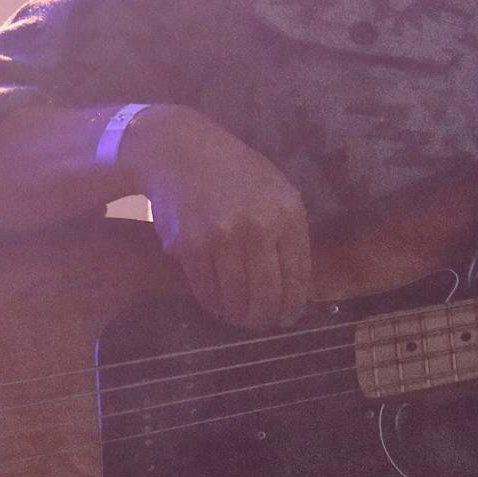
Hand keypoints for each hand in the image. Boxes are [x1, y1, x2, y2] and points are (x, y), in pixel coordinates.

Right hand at [119, 105, 312, 328]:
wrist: (180, 152)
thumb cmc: (234, 172)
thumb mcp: (275, 189)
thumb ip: (287, 230)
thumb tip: (295, 283)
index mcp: (288, 213)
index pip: (297, 274)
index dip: (292, 303)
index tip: (288, 318)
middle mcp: (258, 226)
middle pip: (267, 292)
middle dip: (265, 317)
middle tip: (261, 324)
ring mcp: (222, 237)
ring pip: (235, 296)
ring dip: (238, 315)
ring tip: (239, 318)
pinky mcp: (190, 246)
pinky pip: (206, 289)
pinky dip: (213, 304)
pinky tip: (218, 306)